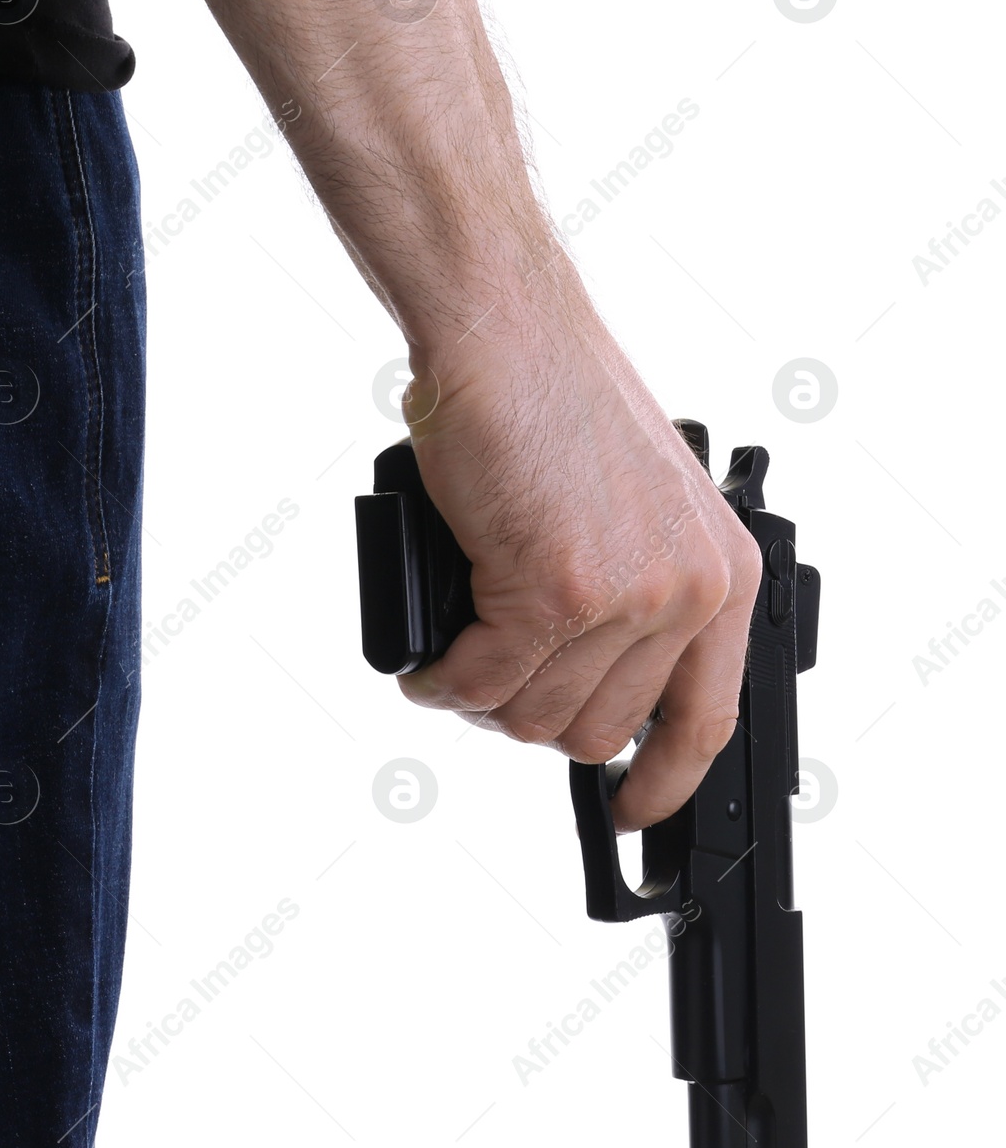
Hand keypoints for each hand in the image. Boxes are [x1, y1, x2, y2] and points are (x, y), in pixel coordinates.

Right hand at [396, 263, 761, 831]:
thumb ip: (631, 596)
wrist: (506, 337)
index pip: (707, 718)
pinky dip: (440, 682)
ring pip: (533, 716)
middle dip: (529, 721)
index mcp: (722, 573)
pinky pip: (481, 682)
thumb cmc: (555, 402)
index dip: (664, 781)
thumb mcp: (634, 506)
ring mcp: (623, 594)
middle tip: (487, 683)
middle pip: (596, 730)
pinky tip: (425, 664)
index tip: (631, 810)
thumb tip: (581, 679)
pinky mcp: (551, 589)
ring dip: (479, 701)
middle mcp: (686, 591)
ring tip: (452, 662)